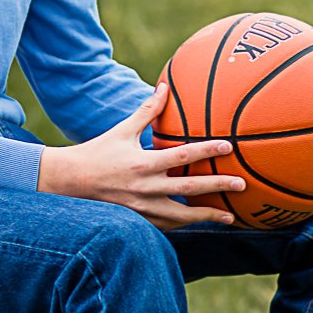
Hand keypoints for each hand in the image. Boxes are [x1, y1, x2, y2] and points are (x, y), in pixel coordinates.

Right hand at [37, 80, 245, 229]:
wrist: (71, 181)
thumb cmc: (99, 151)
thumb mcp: (123, 130)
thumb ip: (147, 111)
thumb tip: (165, 87)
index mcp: (143, 163)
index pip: (181, 155)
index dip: (206, 150)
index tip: (228, 147)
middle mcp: (145, 187)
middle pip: (189, 188)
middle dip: (217, 186)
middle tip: (241, 184)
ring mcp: (142, 207)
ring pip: (181, 215)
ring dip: (207, 215)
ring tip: (229, 215)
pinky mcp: (138, 220)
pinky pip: (167, 225)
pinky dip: (184, 223)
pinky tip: (199, 222)